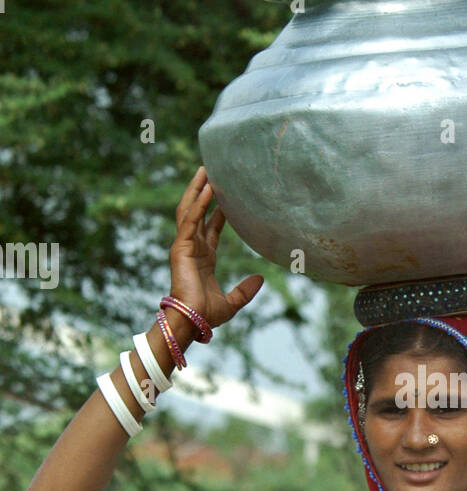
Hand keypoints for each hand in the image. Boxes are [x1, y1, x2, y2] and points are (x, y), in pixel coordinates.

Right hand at [168, 166, 263, 329]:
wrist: (192, 321)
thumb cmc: (206, 315)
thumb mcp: (232, 302)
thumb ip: (246, 290)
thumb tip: (261, 278)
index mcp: (203, 257)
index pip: (211, 226)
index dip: (219, 210)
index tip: (228, 194)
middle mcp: (192, 247)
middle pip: (197, 211)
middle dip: (203, 191)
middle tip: (211, 170)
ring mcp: (185, 246)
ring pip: (190, 210)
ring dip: (197, 189)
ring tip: (205, 170)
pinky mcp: (181, 247)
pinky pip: (191, 220)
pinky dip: (199, 204)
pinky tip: (208, 189)